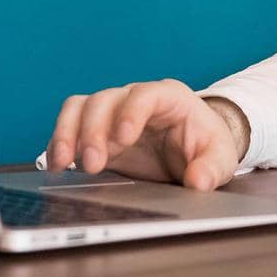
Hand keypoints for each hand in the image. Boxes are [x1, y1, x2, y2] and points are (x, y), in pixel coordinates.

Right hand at [45, 79, 247, 190]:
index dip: (131, 112)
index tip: (122, 138)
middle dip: (94, 130)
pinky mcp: (96, 132)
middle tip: (92, 163)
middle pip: (105, 100)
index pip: (146, 95)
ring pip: (80, 107)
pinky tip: (57, 166)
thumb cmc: (205, 145)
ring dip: (68, 133)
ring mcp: (112, 114)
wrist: (192, 149)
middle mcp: (135, 100)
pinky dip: (59, 143)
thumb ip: (211, 168)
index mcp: (169, 98)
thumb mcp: (220, 157)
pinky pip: (70, 125)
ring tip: (64, 162)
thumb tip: (197, 182)